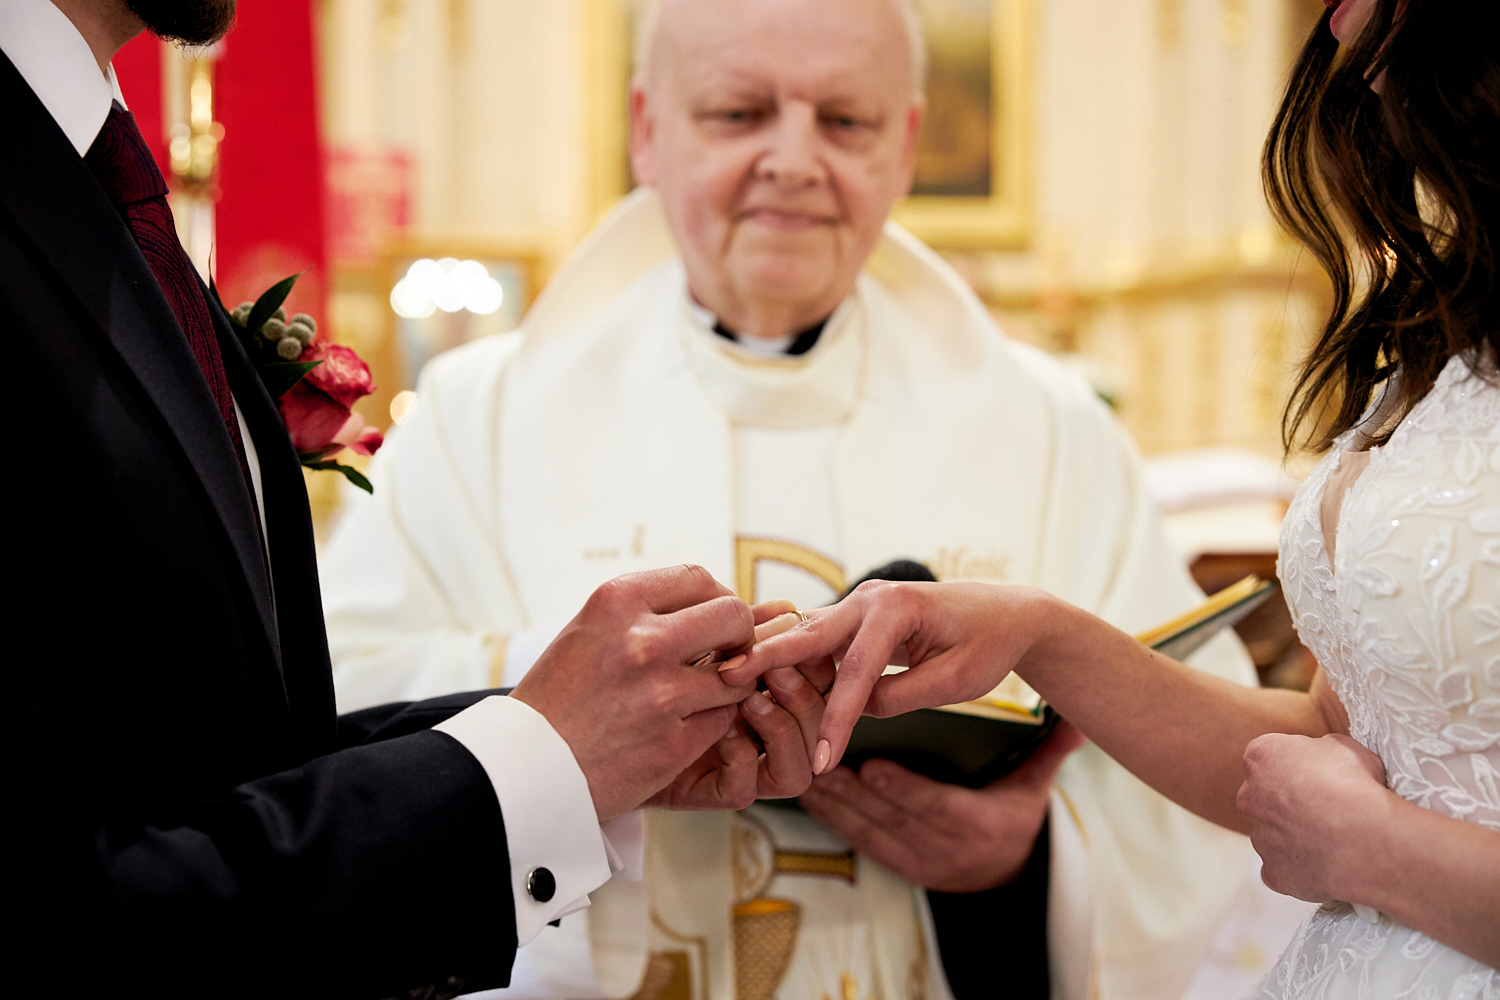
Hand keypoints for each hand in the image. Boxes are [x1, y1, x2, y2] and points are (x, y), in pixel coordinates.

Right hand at [511, 565, 755, 820]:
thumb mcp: (587, 631)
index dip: (717, 596)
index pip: (698, 578)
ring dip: (727, 685)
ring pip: (737, 675)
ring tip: (699, 695)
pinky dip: (713, 723)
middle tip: (726, 654)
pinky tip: (684, 727)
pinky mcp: (673, 744)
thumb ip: (643, 611)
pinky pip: (723, 720)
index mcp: (617, 603)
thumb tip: (712, 599)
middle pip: (733, 616)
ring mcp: (661, 694)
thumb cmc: (557, 697)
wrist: (523, 769)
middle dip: (738, 634)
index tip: (714, 617)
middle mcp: (642, 642)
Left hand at [646, 602, 831, 807]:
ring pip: (797, 770)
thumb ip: (740, 634)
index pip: (821, 687)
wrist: (598, 725)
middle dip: (805, 692)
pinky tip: (720, 729)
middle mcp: (762, 736)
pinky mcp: (707, 790)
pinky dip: (739, 757)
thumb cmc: (641, 679)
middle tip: (775, 666)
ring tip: (749, 698)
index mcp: (769, 695)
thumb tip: (786, 608)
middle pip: (820, 728)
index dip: (817, 664)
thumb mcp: (694, 647)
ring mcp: (740, 767)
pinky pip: (744, 789)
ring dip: (781, 726)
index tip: (793, 634)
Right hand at [722, 580, 1057, 772]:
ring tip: (726, 682)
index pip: (855, 671)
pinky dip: (787, 658)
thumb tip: (854, 709)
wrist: (1007, 615)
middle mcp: (869, 599)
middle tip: (725, 680)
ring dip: (769, 656)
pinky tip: (757, 681)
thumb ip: (900, 697)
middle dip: (766, 658)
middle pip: (808, 634)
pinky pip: (815, 640)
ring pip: (804, 634)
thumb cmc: (987, 646)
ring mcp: (858, 604)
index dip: (835, 719)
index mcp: (897, 609)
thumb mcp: (953, 682)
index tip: (820, 760)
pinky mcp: (854, 617)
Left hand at [800, 720, 1084, 891]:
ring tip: (806, 776)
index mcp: (976, 825)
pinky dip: (833, 822)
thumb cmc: (1013, 816)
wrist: (1006, 876)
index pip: (934, 806)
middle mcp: (943, 849)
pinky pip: (860, 845)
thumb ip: (1048, 753)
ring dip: (835, 806)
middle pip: (892, 818)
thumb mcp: (1033, 786)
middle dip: (854, 792)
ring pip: (869, 833)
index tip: (871, 766)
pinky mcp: (897, 866)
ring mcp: (917, 862)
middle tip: (822, 760)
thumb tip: (1076, 723)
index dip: (900, 788)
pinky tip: (810, 798)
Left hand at [1237, 732, 1390, 903]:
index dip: (1299, 767)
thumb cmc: (1356, 785)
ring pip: (1273, 835)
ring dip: (1296, 836)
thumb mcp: (1343, 746)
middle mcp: (1249, 797)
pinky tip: (1328, 865)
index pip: (1271, 758)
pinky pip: (1283, 869)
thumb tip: (1321, 760)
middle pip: (1265, 797)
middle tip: (1327, 811)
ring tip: (1335, 840)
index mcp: (1260, 757)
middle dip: (1289, 802)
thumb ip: (1319, 751)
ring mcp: (1259, 838)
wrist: (1366, 839)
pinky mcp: (1273, 873)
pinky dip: (1301, 868)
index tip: (1322, 776)